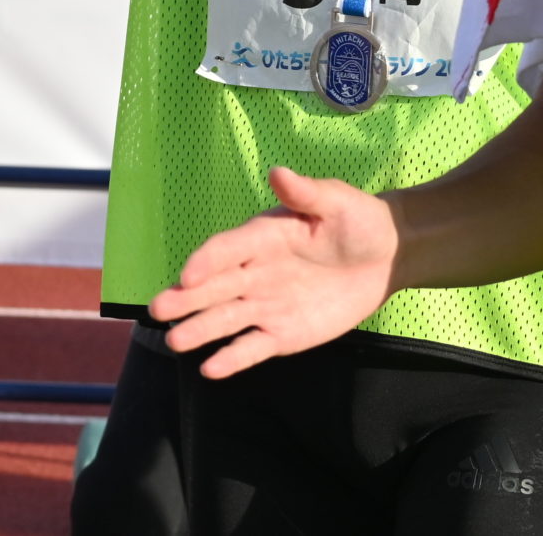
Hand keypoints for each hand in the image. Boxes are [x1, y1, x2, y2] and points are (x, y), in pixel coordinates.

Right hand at [148, 166, 398, 377]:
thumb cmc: (359, 221)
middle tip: (157, 310)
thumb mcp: (337, 202)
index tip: (188, 276)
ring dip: (199, 329)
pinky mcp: (282, 332)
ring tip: (174, 341)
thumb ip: (306, 192)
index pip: (227, 249)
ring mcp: (266, 304)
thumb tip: (278, 172)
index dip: (207, 261)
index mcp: (263, 236)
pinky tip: (209, 370)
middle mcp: (255, 271)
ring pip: (226, 318)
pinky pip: (252, 346)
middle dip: (185, 298)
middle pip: (215, 286)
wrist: (386, 257)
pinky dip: (232, 358)